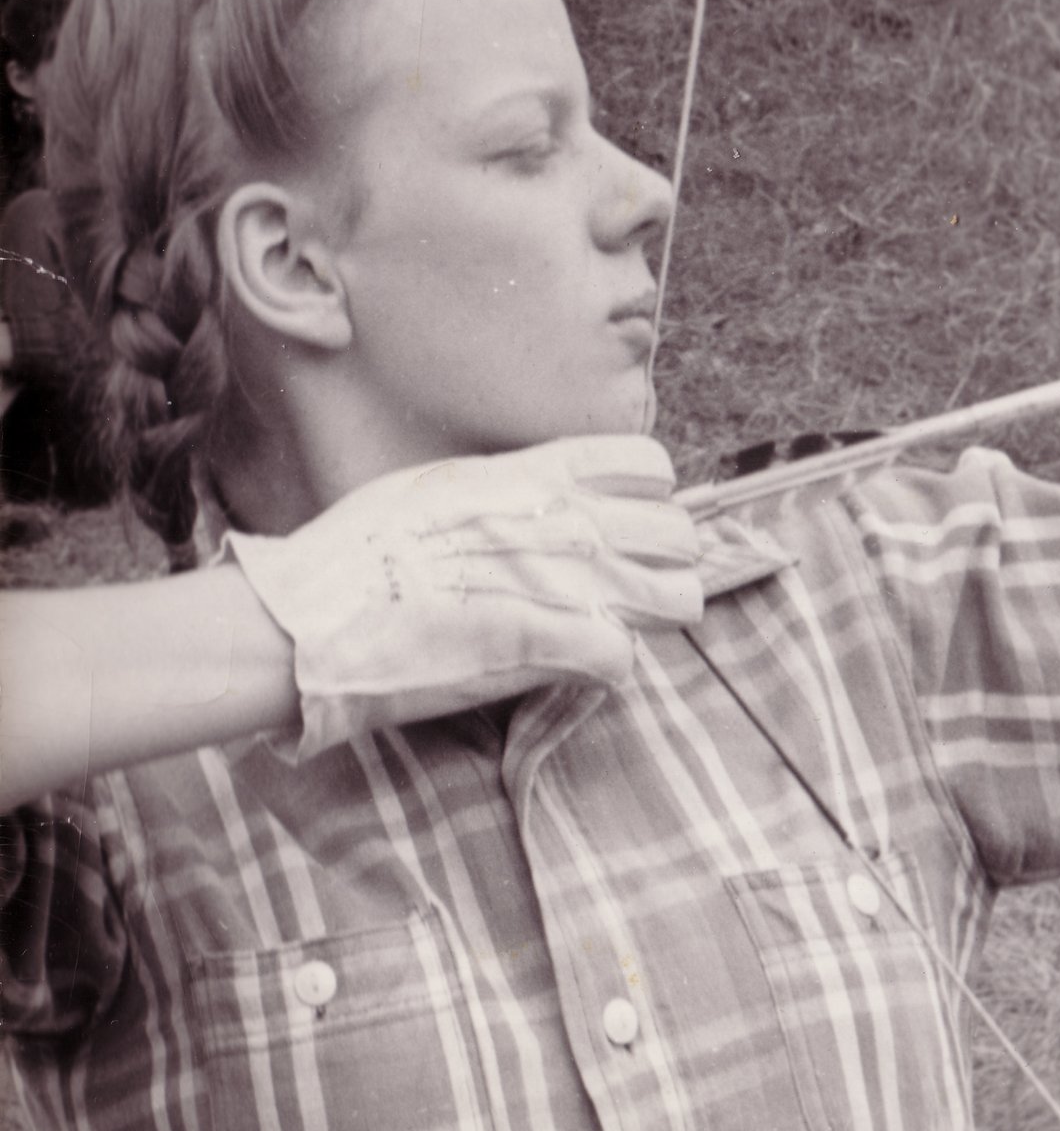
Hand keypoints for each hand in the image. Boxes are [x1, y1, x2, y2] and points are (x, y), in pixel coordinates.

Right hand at [227, 435, 702, 758]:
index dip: (648, 495)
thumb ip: (498, 494)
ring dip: (656, 610)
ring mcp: (571, 587)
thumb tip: (534, 504)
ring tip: (620, 624)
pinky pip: (628, 656)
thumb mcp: (435, 492)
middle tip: (633, 584)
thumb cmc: (356, 557)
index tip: (631, 517)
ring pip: (679, 595)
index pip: (645, 466)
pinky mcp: (561, 648)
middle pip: (680, 534)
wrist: (309, 622)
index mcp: (534, 479)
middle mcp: (566, 524)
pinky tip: (578, 664)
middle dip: (665, 558)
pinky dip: (609, 664)